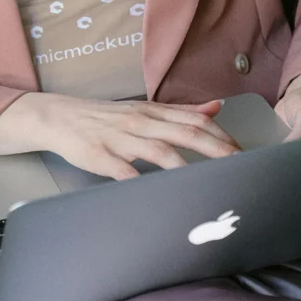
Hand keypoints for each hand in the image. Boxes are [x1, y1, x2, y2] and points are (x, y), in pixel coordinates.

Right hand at [0, 92, 240, 179]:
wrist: (58, 117)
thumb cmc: (104, 117)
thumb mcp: (143, 108)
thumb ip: (181, 111)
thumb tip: (216, 106)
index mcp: (152, 112)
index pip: (193, 121)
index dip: (220, 136)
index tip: (243, 153)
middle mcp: (140, 122)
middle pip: (183, 134)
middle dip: (213, 150)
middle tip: (237, 167)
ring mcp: (120, 138)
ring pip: (158, 150)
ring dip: (184, 167)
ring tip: (204, 183)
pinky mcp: (100, 155)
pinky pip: (123, 170)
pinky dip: (140, 181)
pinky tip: (153, 194)